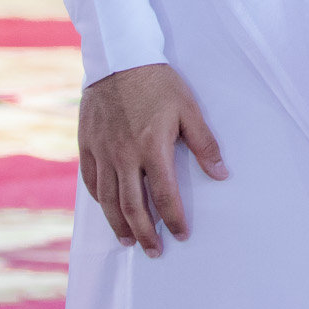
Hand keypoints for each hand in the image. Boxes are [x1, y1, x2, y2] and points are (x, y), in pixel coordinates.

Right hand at [78, 63, 227, 255]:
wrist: (118, 58)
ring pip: (108, 200)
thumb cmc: (158, 82)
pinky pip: (91, 182)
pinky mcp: (87, 145)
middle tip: (154, 250)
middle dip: (145, 232)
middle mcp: (124, 156)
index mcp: (152, 147)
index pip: (164, 195)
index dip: (174, 218)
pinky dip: (99, 201)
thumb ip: (204, 143)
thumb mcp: (188, 107)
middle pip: (133, 206)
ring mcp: (102, 152)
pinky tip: (107, 211)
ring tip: (129, 241)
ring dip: (119, 224)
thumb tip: (221, 174)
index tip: (181, 234)